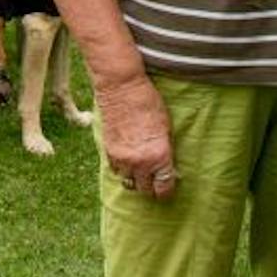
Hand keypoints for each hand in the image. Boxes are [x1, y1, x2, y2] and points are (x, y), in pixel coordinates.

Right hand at [94, 73, 177, 199]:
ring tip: (141, 170)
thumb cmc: (149, 101)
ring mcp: (122, 158)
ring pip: (129, 183)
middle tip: (155, 179)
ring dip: (135, 178)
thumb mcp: (167, 126)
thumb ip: (166, 149)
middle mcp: (140, 162)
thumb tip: (167, 165)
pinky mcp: (108, 152)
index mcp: (159, 156)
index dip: (167, 190)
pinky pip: (116, 171)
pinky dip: (122, 169)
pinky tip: (127, 159)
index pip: (163, 189)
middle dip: (152, 186)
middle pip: (145, 190)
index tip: (168, 186)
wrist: (121, 86)